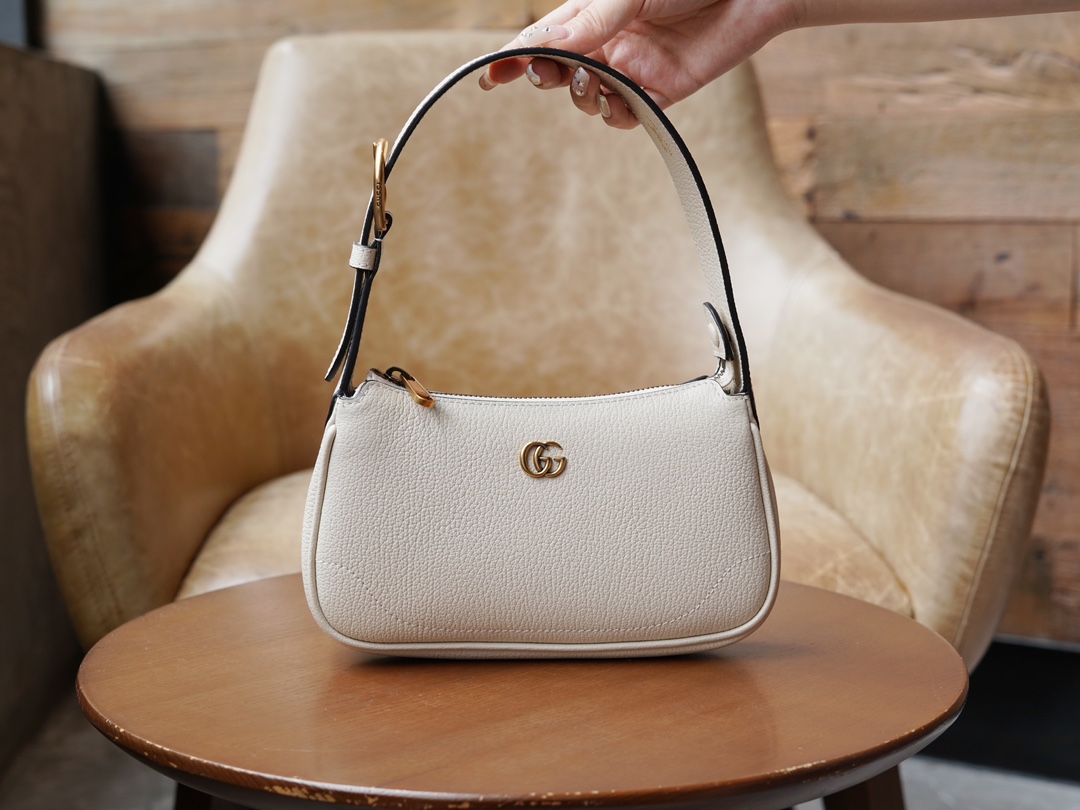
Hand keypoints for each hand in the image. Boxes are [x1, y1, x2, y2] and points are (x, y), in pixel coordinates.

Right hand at [480, 0, 799, 128]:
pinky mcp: (660, 92)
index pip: (542, 38)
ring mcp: (632, 69)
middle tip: (548, 74)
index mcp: (592, 13)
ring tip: (595, 82)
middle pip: (558, 71)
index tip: (490, 76)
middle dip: (543, 77)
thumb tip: (542, 48)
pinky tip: (620, 103)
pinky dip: (614, 115)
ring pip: (587, 98)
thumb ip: (588, 23)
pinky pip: (624, 116)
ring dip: (582, 97)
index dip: (513, 58)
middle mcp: (607, 42)